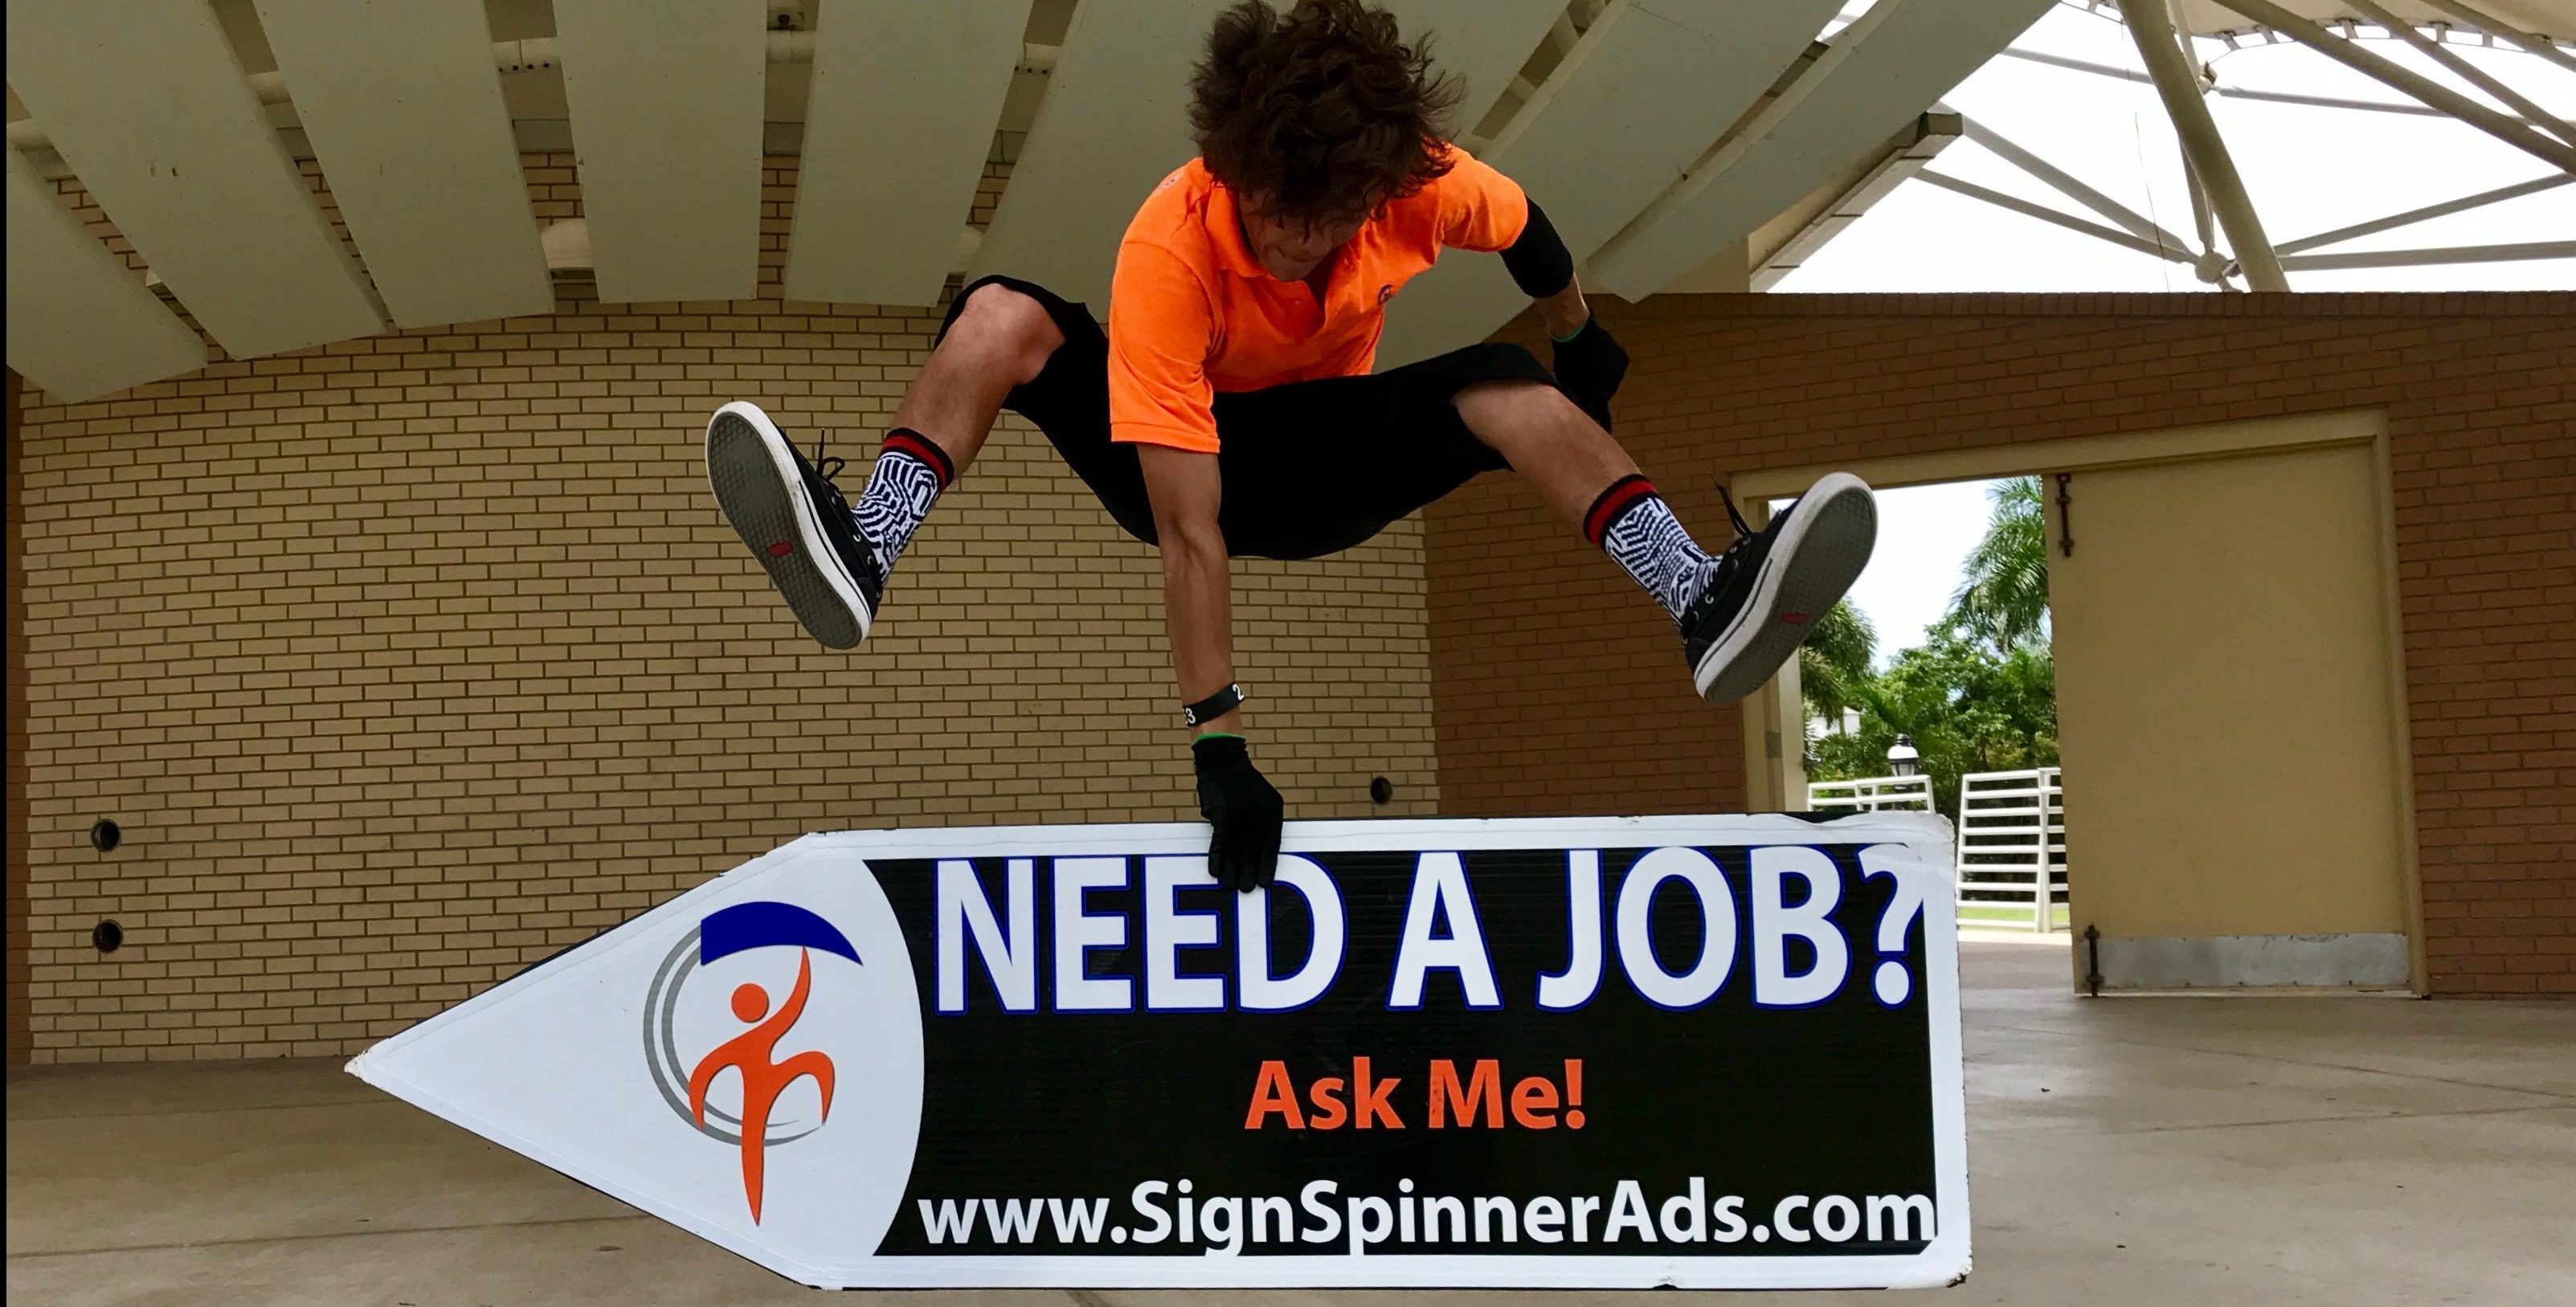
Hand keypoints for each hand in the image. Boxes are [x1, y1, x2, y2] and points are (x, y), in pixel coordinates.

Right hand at [1192, 734, 1282, 891]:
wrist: (1223, 759)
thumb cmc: (1241, 783)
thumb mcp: (1261, 800)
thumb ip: (1260, 823)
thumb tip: (1254, 855)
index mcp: (1274, 810)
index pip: (1272, 844)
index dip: (1268, 865)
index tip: (1265, 882)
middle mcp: (1260, 813)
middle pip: (1254, 850)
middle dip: (1250, 872)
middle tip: (1247, 890)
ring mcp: (1242, 814)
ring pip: (1237, 850)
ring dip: (1232, 870)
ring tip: (1230, 886)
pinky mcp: (1224, 815)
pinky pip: (1220, 843)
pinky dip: (1217, 858)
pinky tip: (1215, 871)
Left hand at [1550, 315, 1628, 431]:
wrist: (1576, 333)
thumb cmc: (1566, 361)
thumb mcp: (1567, 384)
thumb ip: (1577, 400)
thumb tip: (1581, 412)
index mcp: (1599, 394)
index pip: (1604, 415)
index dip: (1605, 424)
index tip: (1608, 433)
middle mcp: (1613, 386)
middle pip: (1605, 395)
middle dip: (1597, 391)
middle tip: (1585, 380)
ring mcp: (1619, 372)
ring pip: (1611, 381)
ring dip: (1603, 377)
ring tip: (1589, 365)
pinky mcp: (1623, 359)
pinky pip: (1616, 367)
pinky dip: (1609, 366)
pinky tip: (1598, 357)